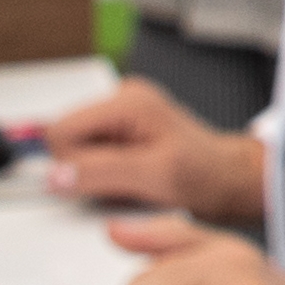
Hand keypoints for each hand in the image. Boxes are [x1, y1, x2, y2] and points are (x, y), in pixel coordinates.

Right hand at [39, 80, 269, 225]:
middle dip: (87, 171)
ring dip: (97, 175)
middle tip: (125, 183)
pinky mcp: (121, 135)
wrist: (228, 180)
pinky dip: (105, 176)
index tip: (104, 182)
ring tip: (131, 182)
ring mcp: (120, 118)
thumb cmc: (205, 174)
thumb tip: (56, 176)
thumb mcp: (155, 176)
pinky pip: (91, 158)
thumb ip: (102, 172)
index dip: (73, 165)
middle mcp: (120, 102)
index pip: (61, 132)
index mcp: (127, 101)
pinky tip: (130, 180)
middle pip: (65, 142)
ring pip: (76, 153)